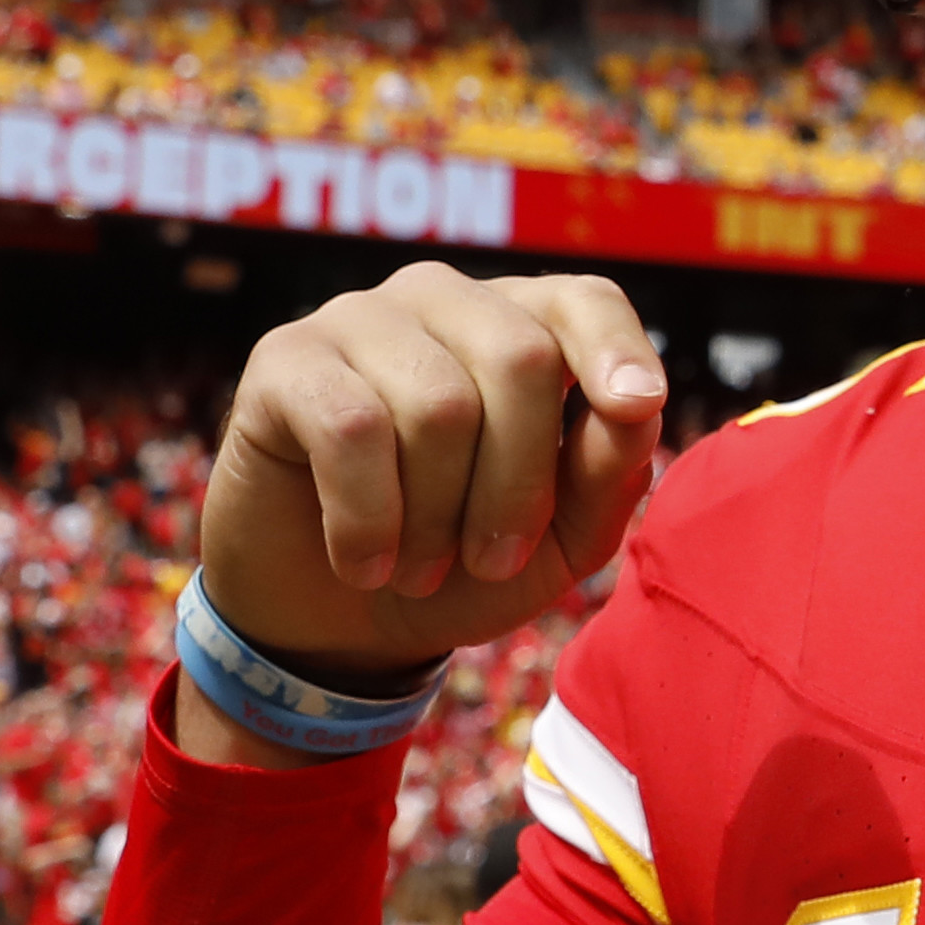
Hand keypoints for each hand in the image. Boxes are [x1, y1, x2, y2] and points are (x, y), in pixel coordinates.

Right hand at [185, 265, 664, 738]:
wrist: (335, 621)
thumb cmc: (460, 566)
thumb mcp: (558, 540)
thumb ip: (608, 472)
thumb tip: (638, 406)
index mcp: (521, 328)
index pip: (584, 302)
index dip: (616, 348)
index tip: (637, 406)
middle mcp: (443, 302)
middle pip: (521, 358)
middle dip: (517, 485)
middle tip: (489, 562)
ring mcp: (359, 318)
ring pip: (438, 403)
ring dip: (436, 520)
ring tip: (417, 569)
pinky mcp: (286, 359)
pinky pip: (352, 429)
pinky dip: (368, 520)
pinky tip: (363, 562)